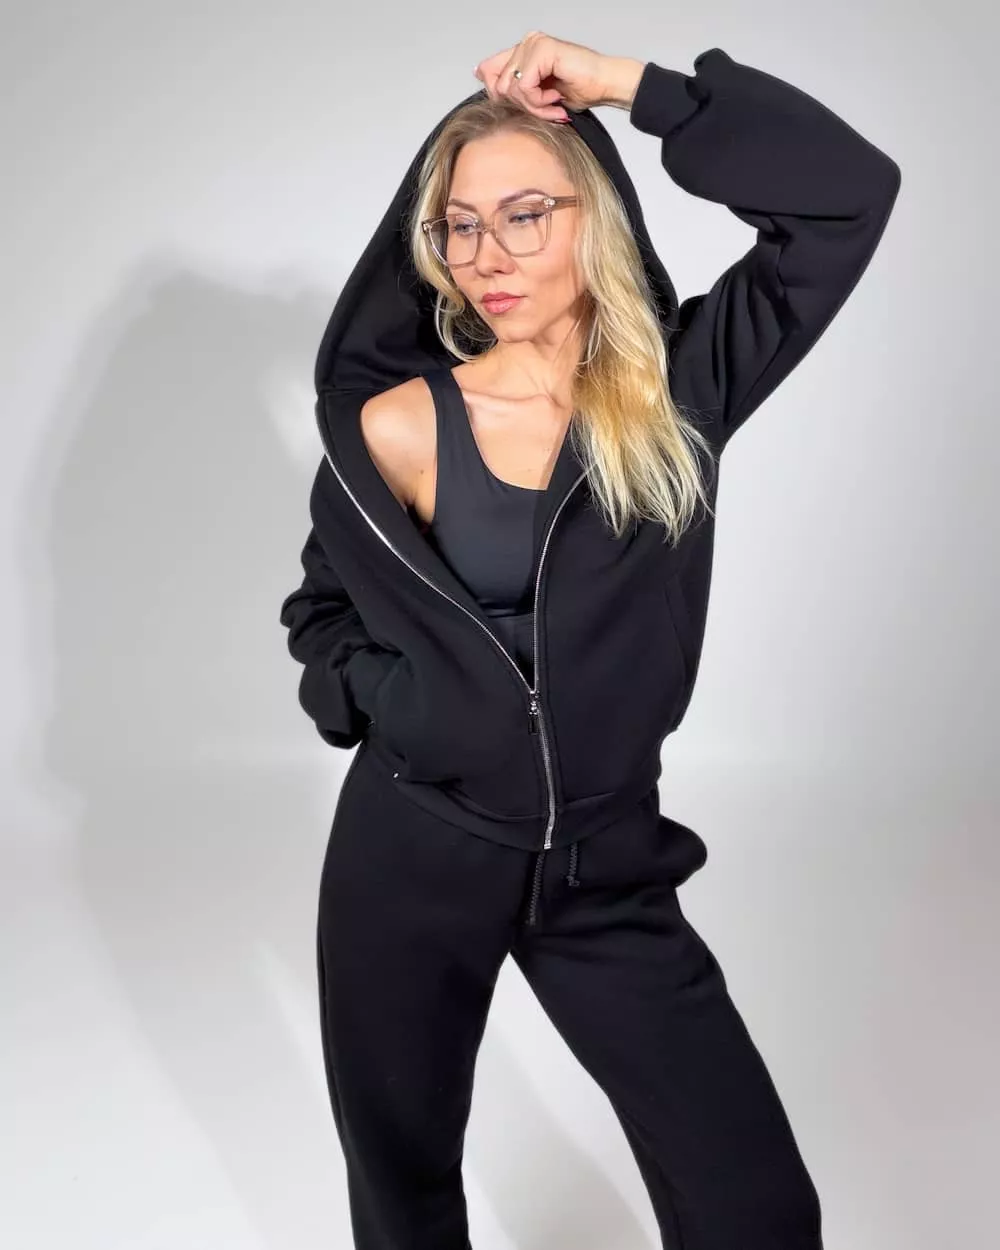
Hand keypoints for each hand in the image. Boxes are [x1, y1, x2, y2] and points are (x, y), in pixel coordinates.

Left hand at [473, 31, 642, 121]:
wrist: (604, 85)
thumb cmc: (577, 90)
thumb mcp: (536, 96)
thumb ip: (511, 87)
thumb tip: (480, 75)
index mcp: (522, 51)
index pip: (487, 72)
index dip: (500, 97)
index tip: (529, 106)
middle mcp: (526, 43)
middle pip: (498, 86)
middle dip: (523, 106)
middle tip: (547, 108)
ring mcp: (533, 43)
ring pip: (510, 88)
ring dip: (533, 105)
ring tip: (553, 103)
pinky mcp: (541, 49)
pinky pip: (524, 86)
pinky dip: (539, 100)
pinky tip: (555, 97)